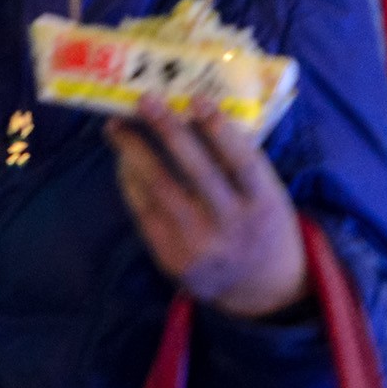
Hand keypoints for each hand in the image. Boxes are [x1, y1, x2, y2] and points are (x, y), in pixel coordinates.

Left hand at [109, 97, 306, 318]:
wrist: (261, 288)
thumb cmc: (262, 223)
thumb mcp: (269, 194)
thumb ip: (243, 163)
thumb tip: (196, 113)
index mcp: (264, 204)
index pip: (242, 162)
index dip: (220, 130)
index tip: (196, 99)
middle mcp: (232, 226)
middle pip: (195, 172)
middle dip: (167, 132)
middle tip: (144, 100)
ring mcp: (199, 245)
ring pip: (160, 190)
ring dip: (134, 153)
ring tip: (116, 128)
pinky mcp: (172, 258)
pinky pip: (144, 212)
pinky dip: (131, 182)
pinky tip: (123, 161)